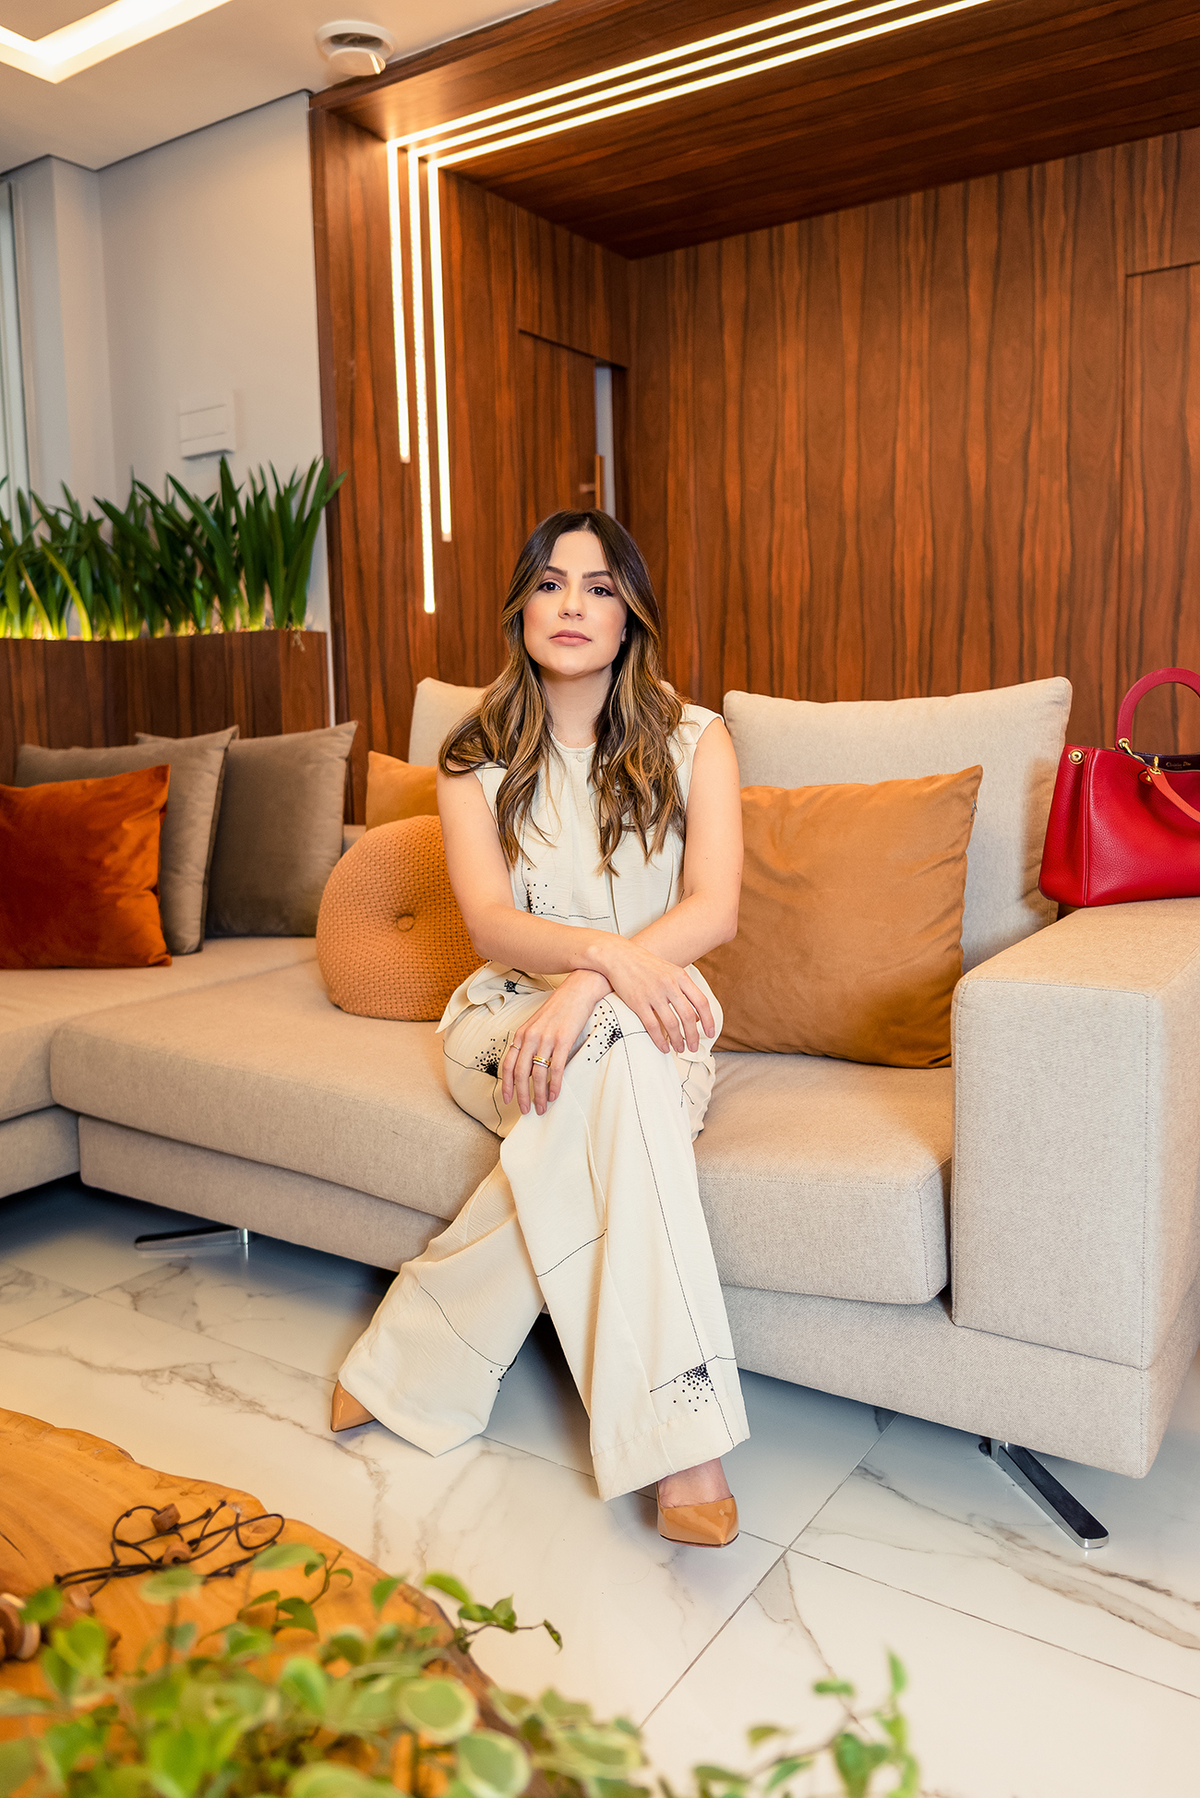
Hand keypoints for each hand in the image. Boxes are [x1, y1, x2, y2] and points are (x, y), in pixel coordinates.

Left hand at [502, 971, 610, 1115]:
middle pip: (520, 1073)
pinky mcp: (563, 1040)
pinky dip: (554, 1084)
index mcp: (522, 1033)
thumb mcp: (539, 1024)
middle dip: (521, 1095)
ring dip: (538, 1094)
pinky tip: (554, 1094)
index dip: (506, 1085)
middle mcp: (530, 1036)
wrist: (578, 990)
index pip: (508, 1064)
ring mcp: (546, 1038)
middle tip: (525, 1110)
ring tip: (542, 1107)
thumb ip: (531, 1043)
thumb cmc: (560, 1007)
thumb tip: (529, 1067)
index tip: (507, 1099)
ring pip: (537, 1074)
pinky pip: (555, 1068)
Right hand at [588, 936, 715, 1054]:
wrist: (620, 957)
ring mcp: (653, 994)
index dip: (708, 1021)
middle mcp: (669, 985)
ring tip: (680, 1048)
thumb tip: (696, 1016)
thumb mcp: (670, 971)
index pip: (701, 1002)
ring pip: (672, 1024)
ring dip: (678, 1040)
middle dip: (693, 1036)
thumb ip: (684, 990)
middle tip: (694, 1047)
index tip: (710, 1033)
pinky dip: (660, 1040)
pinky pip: (652, 1026)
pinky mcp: (638, 1002)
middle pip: (688, 1017)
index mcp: (680, 977)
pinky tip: (664, 1046)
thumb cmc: (646, 965)